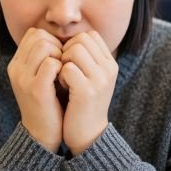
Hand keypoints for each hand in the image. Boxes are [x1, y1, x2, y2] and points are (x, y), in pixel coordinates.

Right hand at [6, 27, 63, 152]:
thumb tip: (63, 40)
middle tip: (64, 63)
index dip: (51, 39)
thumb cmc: (48, 104)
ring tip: (64, 70)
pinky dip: (63, 67)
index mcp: (16, 64)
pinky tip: (66, 79)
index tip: (61, 56)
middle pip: (38, 36)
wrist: (42, 135)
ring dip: (60, 54)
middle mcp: (16, 69)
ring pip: (44, 45)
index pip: (33, 33)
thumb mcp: (41, 78)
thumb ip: (45, 59)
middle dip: (57, 45)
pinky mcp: (36, 89)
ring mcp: (24, 78)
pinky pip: (51, 64)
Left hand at [58, 31, 117, 154]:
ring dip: (63, 61)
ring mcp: (100, 80)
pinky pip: (67, 68)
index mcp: (110, 64)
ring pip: (75, 50)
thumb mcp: (91, 78)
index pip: (90, 35)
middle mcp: (109, 69)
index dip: (74, 44)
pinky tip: (62, 87)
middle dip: (66, 50)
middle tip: (64, 69)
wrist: (88, 135)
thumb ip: (86, 58)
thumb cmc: (83, 104)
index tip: (69, 61)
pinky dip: (60, 75)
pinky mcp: (87, 91)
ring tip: (63, 78)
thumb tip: (69, 38)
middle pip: (81, 39)